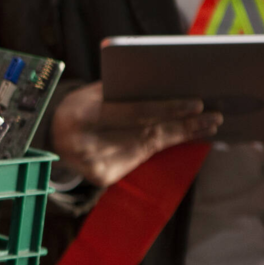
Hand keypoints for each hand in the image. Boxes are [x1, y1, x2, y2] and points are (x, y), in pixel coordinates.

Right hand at [51, 81, 221, 187]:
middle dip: (183, 124)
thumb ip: (121, 92)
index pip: (133, 112)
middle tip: (213, 117)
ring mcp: (94, 163)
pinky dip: (162, 147)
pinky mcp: (102, 176)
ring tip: (206, 126)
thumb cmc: (79, 108)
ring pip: (148, 147)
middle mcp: (87, 144)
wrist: (50, 137)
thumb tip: (167, 87)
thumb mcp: (91, 94)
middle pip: (146, 133)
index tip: (196, 104)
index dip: (167, 108)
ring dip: (180, 135)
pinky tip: (183, 137)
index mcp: (82, 116)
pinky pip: (139, 159)